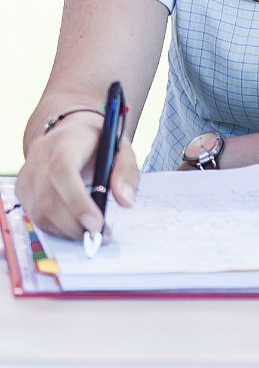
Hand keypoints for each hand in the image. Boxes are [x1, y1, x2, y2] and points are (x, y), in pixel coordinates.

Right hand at [15, 115, 139, 240]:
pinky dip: (56, 227)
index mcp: (66, 141)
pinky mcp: (22, 188)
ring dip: (66, 230)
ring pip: (39, 212)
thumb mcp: (121, 148)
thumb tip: (125, 202)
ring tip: (91, 233)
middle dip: (75, 224)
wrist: (70, 131)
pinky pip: (35, 216)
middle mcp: (40, 156)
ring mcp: (27, 173)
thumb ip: (126, 172)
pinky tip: (75, 226)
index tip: (97, 224)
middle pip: (49, 198)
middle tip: (100, 235)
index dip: (77, 201)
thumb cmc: (98, 141)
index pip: (63, 171)